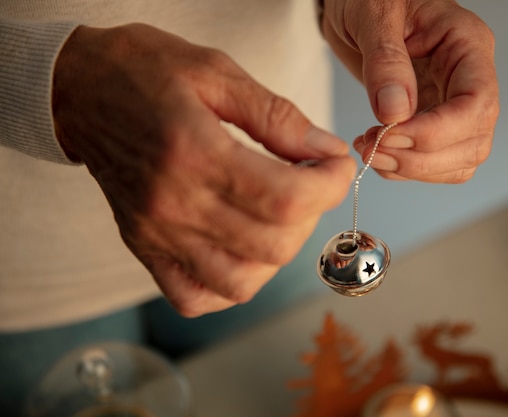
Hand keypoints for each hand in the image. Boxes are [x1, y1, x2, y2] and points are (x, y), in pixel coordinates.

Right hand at [52, 24, 355, 315]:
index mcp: (196, 153)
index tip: (336, 164)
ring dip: (279, 250)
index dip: (331, 185)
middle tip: (309, 179)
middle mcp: (174, 205)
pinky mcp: (144, 248)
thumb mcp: (216, 72)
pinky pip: (195, 298)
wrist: (78, 89)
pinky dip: (231, 284)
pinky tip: (243, 248)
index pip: (288, 198)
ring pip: (242, 283)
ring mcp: (157, 235)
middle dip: (314, 213)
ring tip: (279, 212)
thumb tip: (325, 150)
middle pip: (275, 244)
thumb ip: (277, 116)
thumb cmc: (144, 71)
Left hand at [321, 0, 498, 181]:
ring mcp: (452, 103)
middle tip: (373, 149)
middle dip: (421, 157)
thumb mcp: (373, 14)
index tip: (392, 136)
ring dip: (412, 169)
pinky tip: (377, 152)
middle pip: (473, 140)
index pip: (477, 102)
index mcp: (467, 44)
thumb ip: (385, 61)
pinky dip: (404, 169)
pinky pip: (433, 162)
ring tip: (370, 150)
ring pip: (457, 160)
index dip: (438, 131)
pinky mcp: (432, 121)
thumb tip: (396, 113)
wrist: (355, 3)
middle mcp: (468, 78)